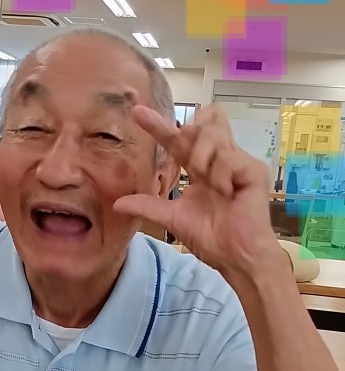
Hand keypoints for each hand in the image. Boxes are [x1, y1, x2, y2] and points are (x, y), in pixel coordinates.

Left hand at [114, 105, 282, 274]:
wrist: (235, 258)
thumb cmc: (211, 239)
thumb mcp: (172, 218)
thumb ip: (148, 205)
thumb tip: (117, 203)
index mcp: (202, 168)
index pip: (179, 138)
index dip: (159, 125)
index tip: (137, 113)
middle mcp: (221, 159)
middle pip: (201, 122)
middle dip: (188, 139)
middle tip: (190, 168)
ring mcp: (239, 162)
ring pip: (212, 135)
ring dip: (203, 160)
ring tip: (211, 186)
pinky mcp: (253, 170)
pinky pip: (228, 157)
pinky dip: (220, 176)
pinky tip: (226, 193)